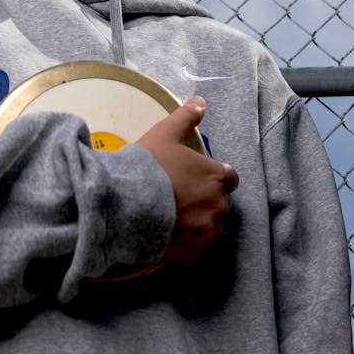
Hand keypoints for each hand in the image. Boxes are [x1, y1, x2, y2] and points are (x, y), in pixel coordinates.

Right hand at [136, 96, 239, 262]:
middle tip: (181, 197)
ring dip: (199, 223)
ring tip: (175, 218)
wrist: (123, 204)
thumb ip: (186, 117)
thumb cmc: (147, 166)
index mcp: (217, 177)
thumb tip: (201, 101)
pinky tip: (170, 234)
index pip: (229, 178)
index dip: (214, 178)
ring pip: (210, 227)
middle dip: (206, 200)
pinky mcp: (192, 252)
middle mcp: (217, 205)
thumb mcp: (165, 134)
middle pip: (220, 203)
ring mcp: (206, 231)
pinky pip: (196, 248)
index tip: (197, 179)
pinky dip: (187, 243)